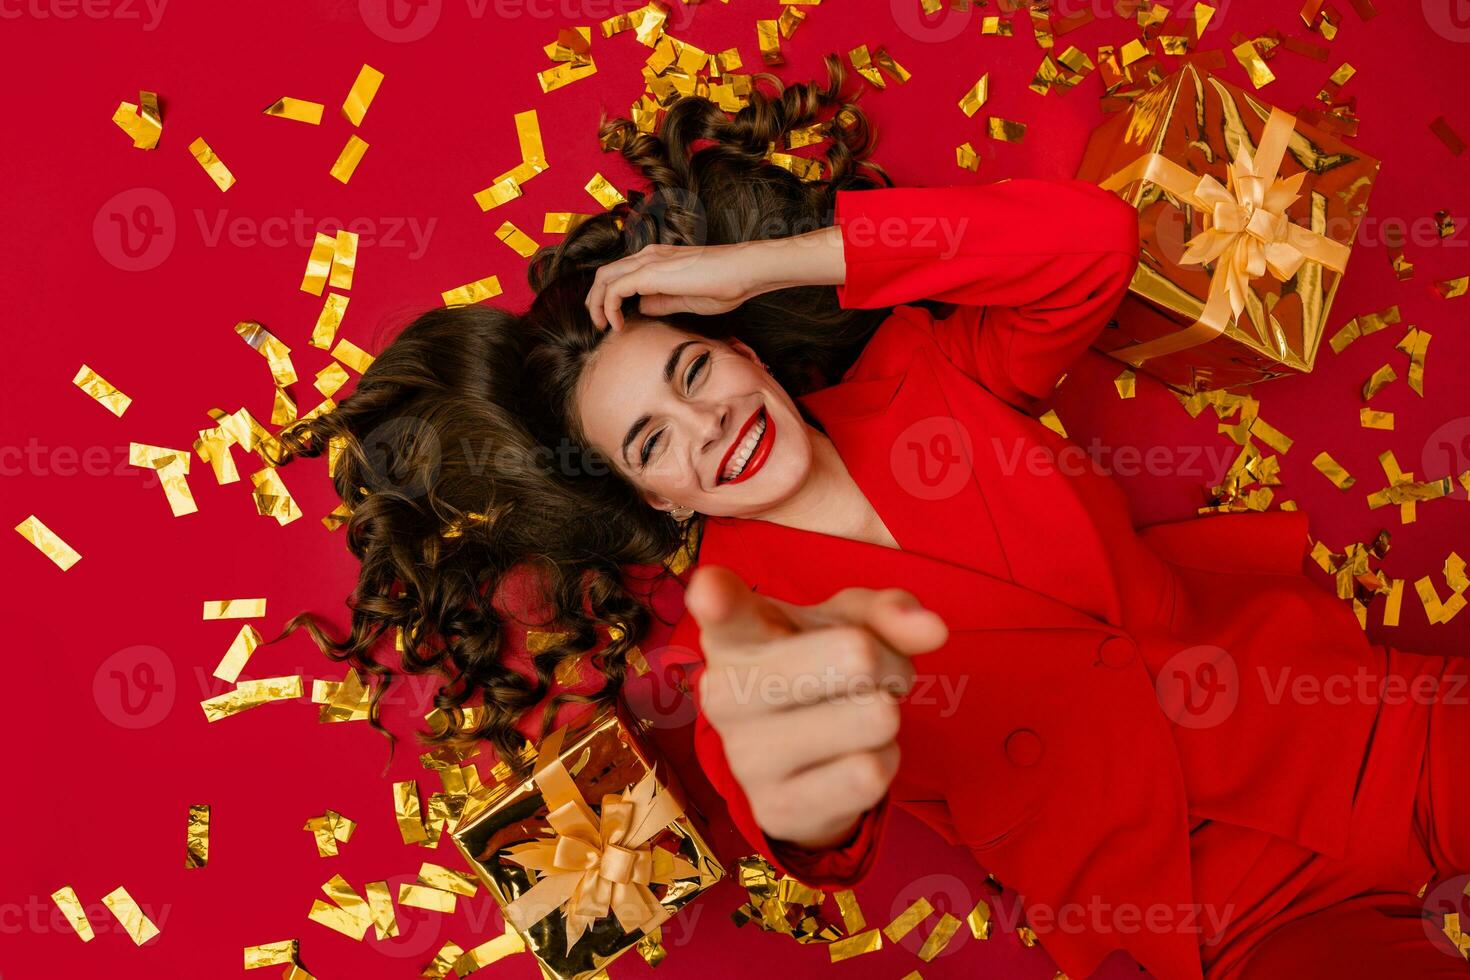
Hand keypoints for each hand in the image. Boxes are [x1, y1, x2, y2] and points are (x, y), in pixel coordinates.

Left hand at [585, 226, 844, 330]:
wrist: (743, 271)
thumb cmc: (726, 284)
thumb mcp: (687, 299)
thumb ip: (662, 302)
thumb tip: (643, 308)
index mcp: (658, 260)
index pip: (621, 274)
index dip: (610, 297)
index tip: (615, 322)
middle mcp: (648, 256)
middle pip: (606, 274)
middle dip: (595, 300)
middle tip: (599, 324)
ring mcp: (648, 262)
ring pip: (604, 279)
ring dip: (597, 304)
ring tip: (602, 326)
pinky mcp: (650, 273)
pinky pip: (615, 290)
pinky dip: (609, 308)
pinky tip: (617, 325)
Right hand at [687, 565, 947, 849]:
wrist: (802, 762)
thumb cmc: (820, 667)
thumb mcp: (851, 623)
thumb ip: (889, 611)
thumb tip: (932, 629)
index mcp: (735, 633)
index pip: (723, 610)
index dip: (717, 597)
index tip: (710, 590)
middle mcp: (723, 692)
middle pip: (858, 656)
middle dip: (891, 664)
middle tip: (869, 674)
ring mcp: (744, 757)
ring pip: (876, 718)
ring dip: (889, 715)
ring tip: (858, 716)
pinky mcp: (775, 810)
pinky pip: (872, 774)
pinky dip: (885, 761)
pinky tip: (852, 758)